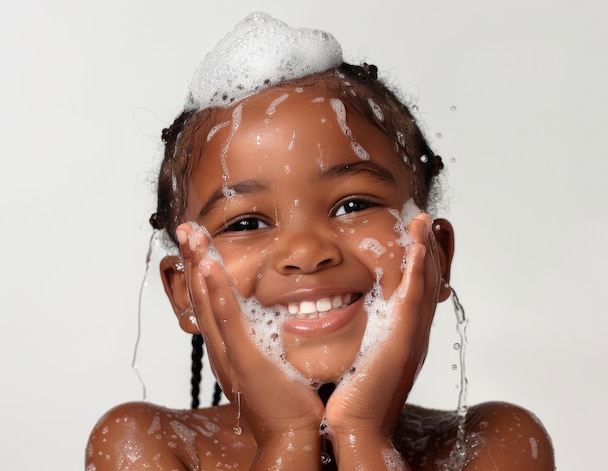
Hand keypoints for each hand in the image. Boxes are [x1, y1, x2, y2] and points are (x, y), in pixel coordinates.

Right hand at [176, 223, 324, 445]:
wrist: (292, 433)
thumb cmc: (286, 398)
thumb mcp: (270, 359)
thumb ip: (265, 335)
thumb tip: (276, 311)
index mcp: (226, 346)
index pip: (207, 301)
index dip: (199, 270)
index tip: (197, 242)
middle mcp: (220, 347)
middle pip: (199, 296)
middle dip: (192, 259)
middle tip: (187, 228)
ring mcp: (229, 354)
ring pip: (207, 302)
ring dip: (198, 266)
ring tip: (192, 236)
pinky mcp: (244, 360)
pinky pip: (227, 320)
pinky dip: (215, 292)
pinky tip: (209, 267)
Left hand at [324, 213, 440, 463]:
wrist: (357, 425)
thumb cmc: (352, 395)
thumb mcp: (359, 356)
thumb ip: (360, 334)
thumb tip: (340, 314)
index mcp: (404, 335)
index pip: (417, 290)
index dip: (420, 261)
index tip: (416, 235)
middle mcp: (414, 333)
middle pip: (428, 282)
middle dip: (429, 248)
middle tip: (426, 220)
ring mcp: (411, 336)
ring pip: (425, 285)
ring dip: (427, 250)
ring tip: (424, 222)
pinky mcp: (402, 341)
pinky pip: (414, 300)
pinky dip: (418, 272)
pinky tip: (419, 249)